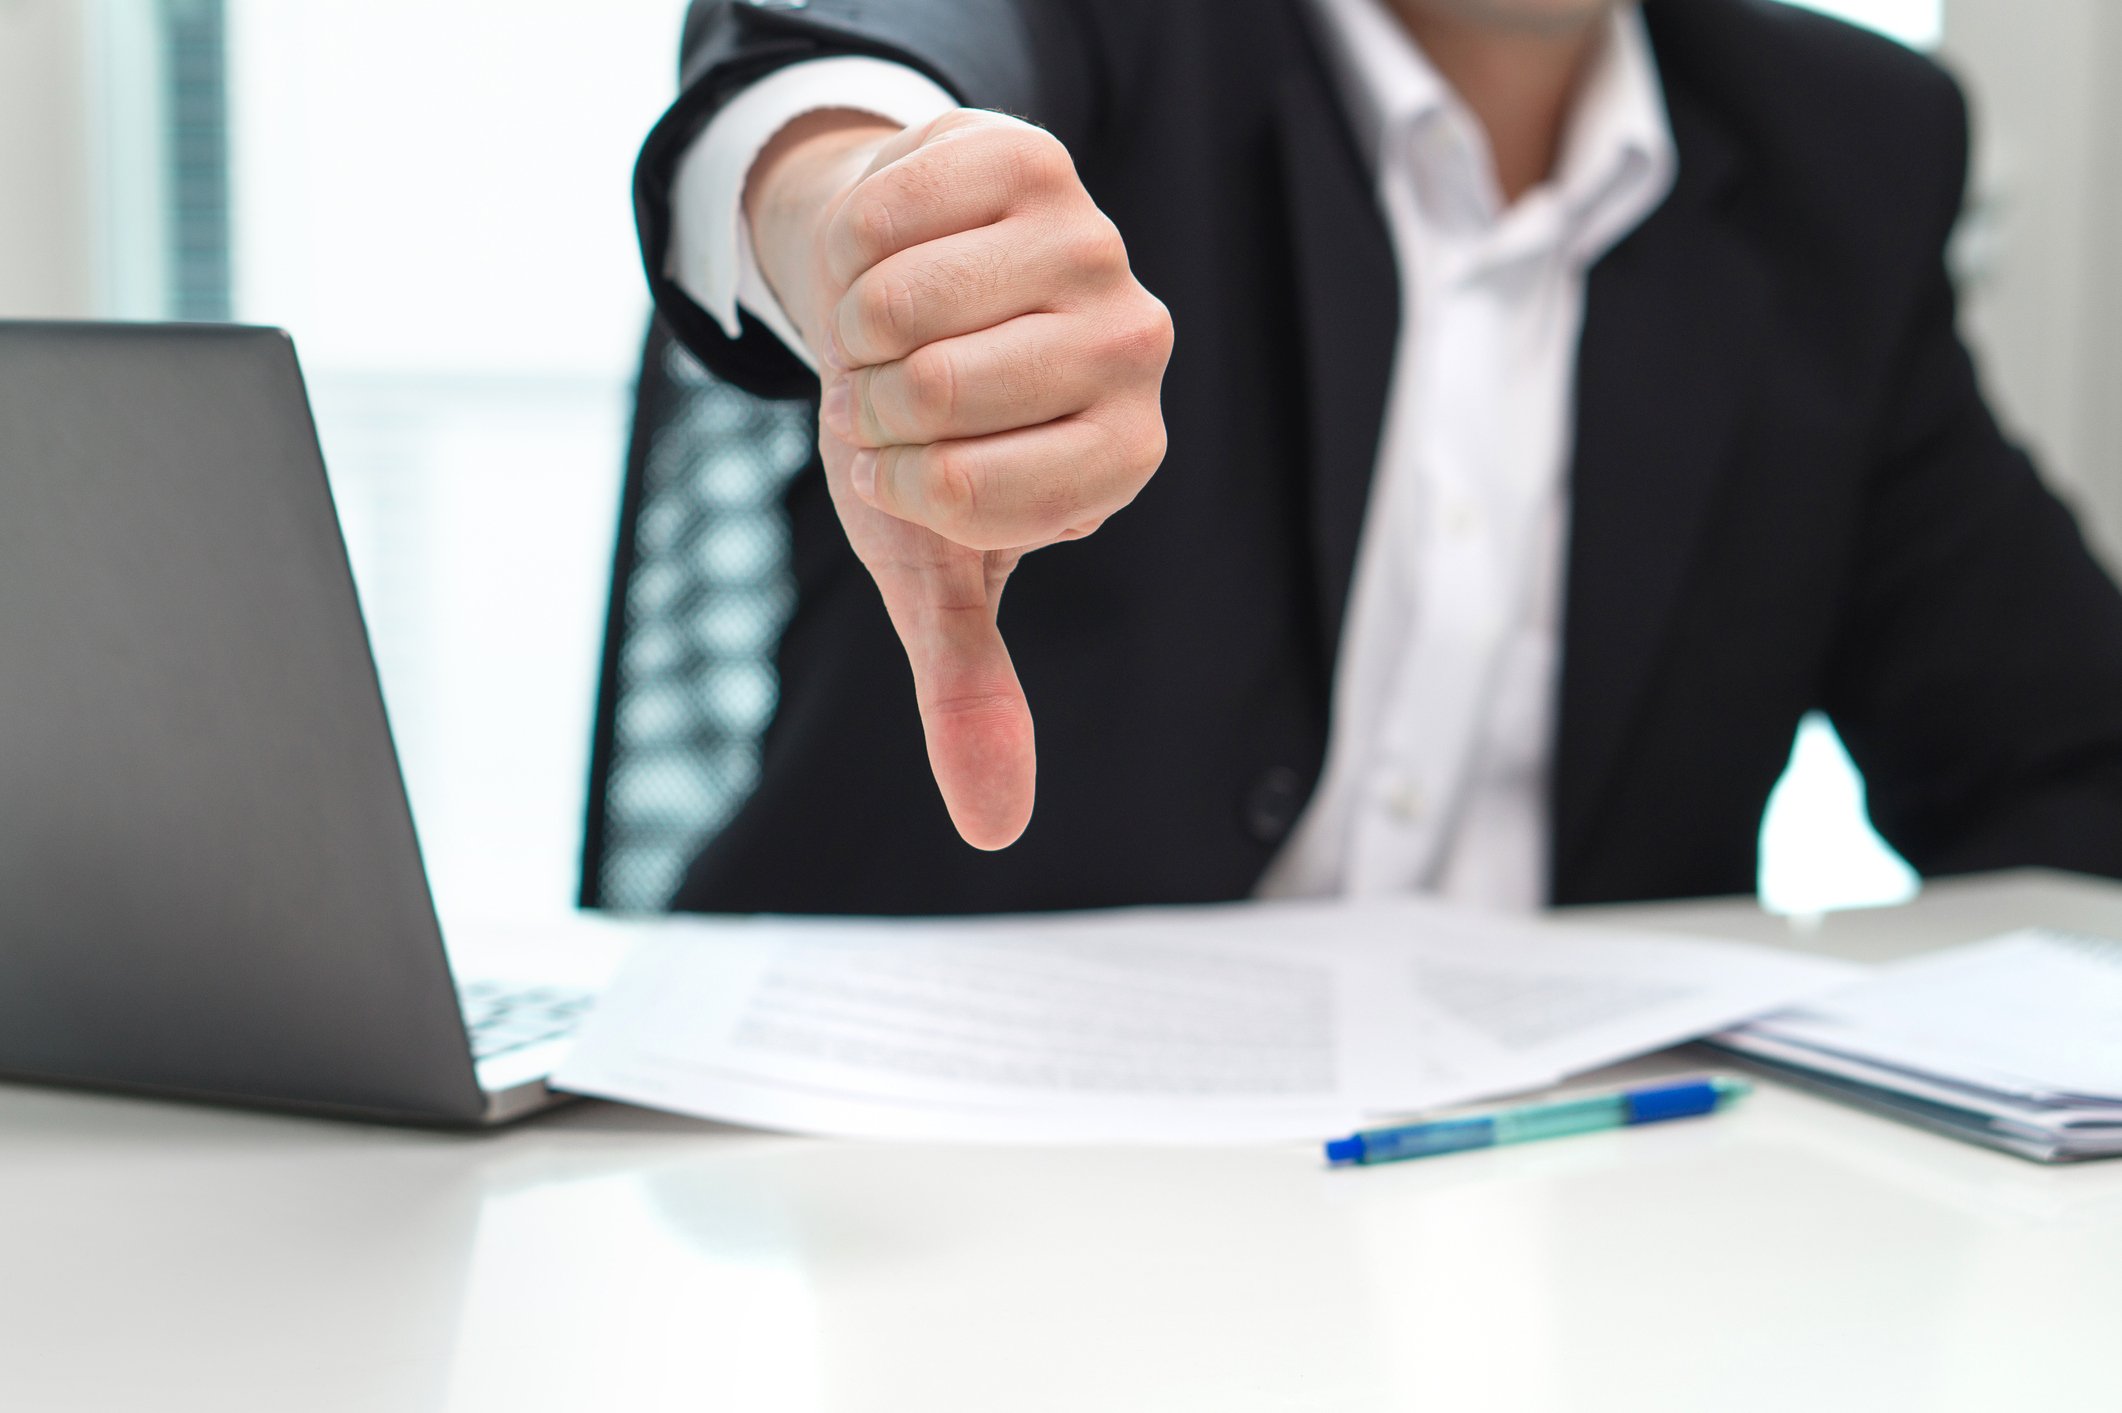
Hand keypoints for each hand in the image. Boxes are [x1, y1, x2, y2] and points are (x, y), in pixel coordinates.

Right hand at [745, 109, 1172, 848]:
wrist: (894, 290)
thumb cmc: (920, 441)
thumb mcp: (935, 569)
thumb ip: (971, 690)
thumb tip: (994, 829)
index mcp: (1121, 462)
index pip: (966, 494)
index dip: (896, 482)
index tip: (913, 466)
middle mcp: (1136, 349)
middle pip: (936, 393)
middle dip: (872, 401)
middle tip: (902, 388)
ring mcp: (1093, 245)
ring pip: (904, 301)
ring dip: (855, 321)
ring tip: (895, 324)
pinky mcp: (1033, 161)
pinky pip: (889, 211)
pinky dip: (851, 240)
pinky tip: (894, 251)